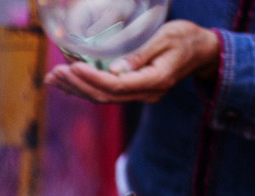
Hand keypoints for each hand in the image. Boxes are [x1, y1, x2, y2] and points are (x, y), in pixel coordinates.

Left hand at [44, 20, 220, 103]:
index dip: (92, 78)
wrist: (201, 51)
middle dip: (77, 85)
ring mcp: (138, 94)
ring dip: (76, 89)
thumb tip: (114, 69)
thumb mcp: (166, 38)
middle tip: (55, 73)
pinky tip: (65, 84)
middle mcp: (145, 93)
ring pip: (102, 97)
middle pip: (105, 95)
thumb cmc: (185, 38)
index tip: (72, 66)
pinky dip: (84, 88)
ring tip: (53, 78)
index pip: (117, 86)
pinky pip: (105, 93)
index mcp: (155, 81)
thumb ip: (141, 54)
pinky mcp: (132, 90)